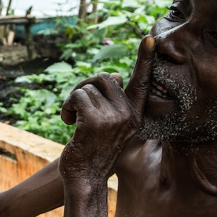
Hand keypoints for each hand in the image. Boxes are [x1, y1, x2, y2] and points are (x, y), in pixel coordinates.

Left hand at [58, 36, 155, 182]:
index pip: (143, 82)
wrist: (85, 178)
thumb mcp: (110, 125)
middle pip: (103, 78)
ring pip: (86, 88)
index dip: (145, 59)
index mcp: (136, 114)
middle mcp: (129, 114)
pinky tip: (67, 123)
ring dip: (73, 101)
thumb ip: (113, 102)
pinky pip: (77, 97)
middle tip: (76, 106)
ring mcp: (113, 118)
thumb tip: (114, 76)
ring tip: (73, 120)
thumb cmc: (94, 150)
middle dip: (84, 87)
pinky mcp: (94, 121)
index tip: (149, 38)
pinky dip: (66, 107)